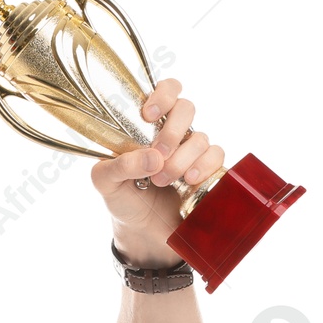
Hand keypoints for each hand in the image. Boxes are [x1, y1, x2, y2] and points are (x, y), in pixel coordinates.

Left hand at [89, 78, 224, 268]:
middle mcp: (173, 133)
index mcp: (147, 126)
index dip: (162, 94)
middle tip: (157, 156)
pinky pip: (216, 155)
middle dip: (172, 132)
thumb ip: (117, 166)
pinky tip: (189, 181)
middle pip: (186, 108)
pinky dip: (203, 166)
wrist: (142, 232)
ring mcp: (192, 151)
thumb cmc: (123, 199)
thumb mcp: (106, 183)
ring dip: (181, 159)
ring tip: (162, 181)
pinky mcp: (208, 170)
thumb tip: (153, 157)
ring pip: (200, 137)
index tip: (149, 115)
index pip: (165, 90)